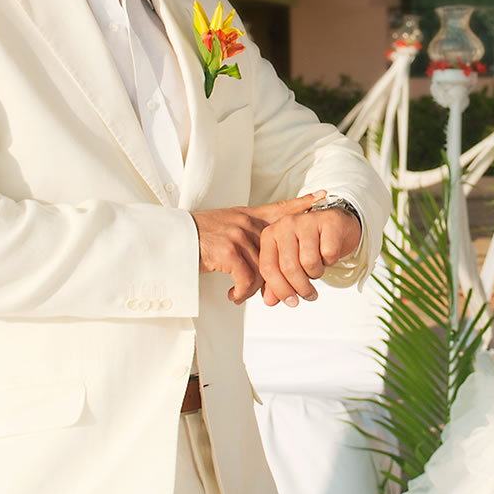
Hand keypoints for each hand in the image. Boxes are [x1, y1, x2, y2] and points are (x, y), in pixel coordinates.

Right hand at [191, 191, 323, 303]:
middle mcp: (247, 223)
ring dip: (256, 289)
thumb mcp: (225, 225)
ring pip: (264, 270)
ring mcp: (239, 236)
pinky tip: (234, 296)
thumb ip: (246, 234)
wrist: (171, 240)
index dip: (302, 203)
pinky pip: (247, 280)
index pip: (281, 208)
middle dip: (285, 278)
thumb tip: (266, 257)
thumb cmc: (196, 236)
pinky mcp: (229, 252)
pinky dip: (242, 293)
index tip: (323, 196)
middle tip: (291, 297)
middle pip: (278, 253)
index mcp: (248, 216)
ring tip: (244, 295)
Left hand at [256, 203, 362, 307]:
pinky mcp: (328, 221)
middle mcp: (286, 224)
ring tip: (317, 268)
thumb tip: (270, 301)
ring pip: (309, 262)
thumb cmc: (310, 244)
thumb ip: (276, 281)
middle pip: (289, 267)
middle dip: (301, 287)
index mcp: (270, 234)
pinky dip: (330, 261)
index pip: (268, 267)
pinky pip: (329, 254)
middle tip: (309, 294)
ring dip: (316, 273)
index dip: (279, 289)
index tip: (290, 301)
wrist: (336, 226)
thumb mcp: (290, 263)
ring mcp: (307, 221)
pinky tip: (328, 255)